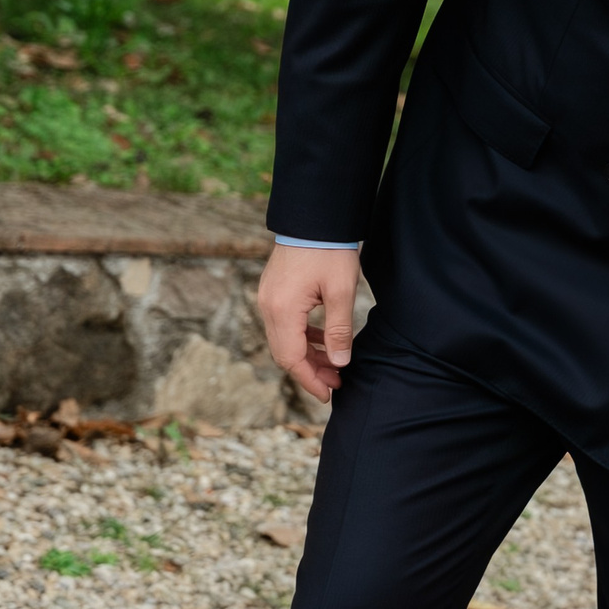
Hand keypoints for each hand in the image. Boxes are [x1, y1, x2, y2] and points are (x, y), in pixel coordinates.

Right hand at [258, 243, 361, 405]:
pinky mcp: (273, 291)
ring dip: (307, 354)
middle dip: (310, 371)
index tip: (329, 394)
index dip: (310, 380)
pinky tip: (323, 339)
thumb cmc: (330, 249)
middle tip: (336, 382)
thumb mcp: (341, 291)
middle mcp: (268, 307)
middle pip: (285, 353)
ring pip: (284, 340)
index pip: (291, 358)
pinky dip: (302, 336)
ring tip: (334, 364)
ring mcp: (268, 298)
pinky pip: (284, 324)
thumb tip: (339, 363)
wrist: (314, 215)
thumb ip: (339, 330)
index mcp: (282, 310)